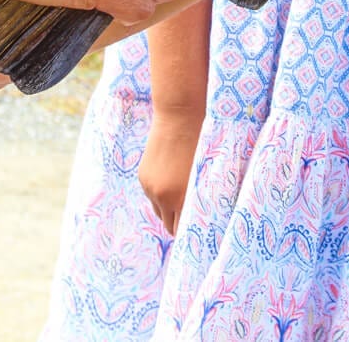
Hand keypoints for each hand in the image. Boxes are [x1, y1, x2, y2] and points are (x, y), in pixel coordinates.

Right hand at [138, 112, 201, 234]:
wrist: (179, 114)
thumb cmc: (202, 140)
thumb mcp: (205, 172)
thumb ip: (200, 196)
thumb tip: (201, 215)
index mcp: (183, 197)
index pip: (183, 232)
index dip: (190, 233)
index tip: (198, 233)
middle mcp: (163, 197)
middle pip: (169, 226)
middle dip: (179, 224)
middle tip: (192, 219)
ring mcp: (151, 187)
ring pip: (160, 212)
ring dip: (169, 210)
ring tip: (183, 196)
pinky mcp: (143, 178)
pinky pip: (152, 196)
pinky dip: (161, 194)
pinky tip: (173, 179)